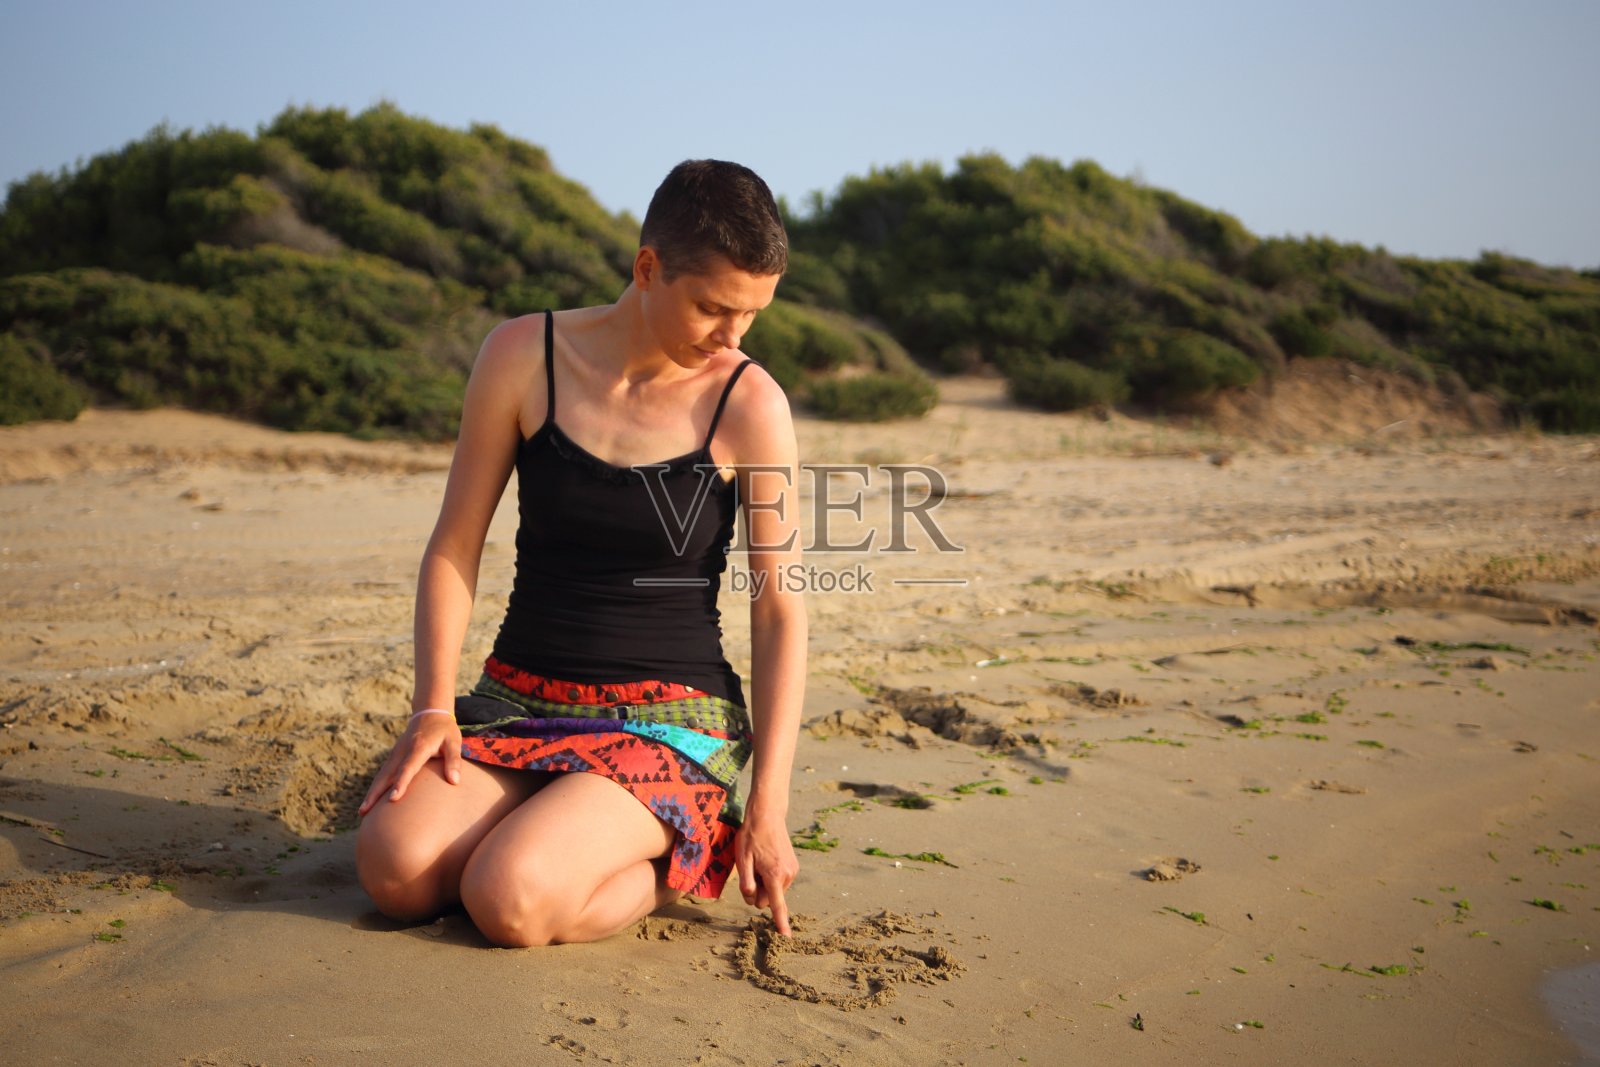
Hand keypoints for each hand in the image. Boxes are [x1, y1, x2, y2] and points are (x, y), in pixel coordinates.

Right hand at [357, 713, 463, 815]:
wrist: (429, 713)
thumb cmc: (444, 730)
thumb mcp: (454, 742)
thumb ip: (454, 760)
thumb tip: (454, 781)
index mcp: (418, 748)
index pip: (407, 768)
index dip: (400, 783)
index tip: (393, 799)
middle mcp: (403, 751)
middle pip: (386, 775)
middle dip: (375, 794)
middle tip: (364, 812)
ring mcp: (396, 754)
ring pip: (381, 775)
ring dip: (371, 793)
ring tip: (362, 812)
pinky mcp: (393, 756)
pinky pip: (383, 773)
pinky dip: (375, 787)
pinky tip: (370, 800)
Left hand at [735, 811, 798, 935]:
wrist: (768, 815)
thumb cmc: (751, 835)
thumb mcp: (742, 858)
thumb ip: (746, 882)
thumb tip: (752, 899)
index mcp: (774, 874)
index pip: (776, 904)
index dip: (780, 923)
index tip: (786, 938)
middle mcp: (787, 874)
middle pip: (768, 899)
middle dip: (757, 892)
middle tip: (750, 871)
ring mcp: (792, 871)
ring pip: (773, 891)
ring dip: (763, 884)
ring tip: (758, 862)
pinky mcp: (793, 867)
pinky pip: (778, 883)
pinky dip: (770, 878)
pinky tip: (765, 861)